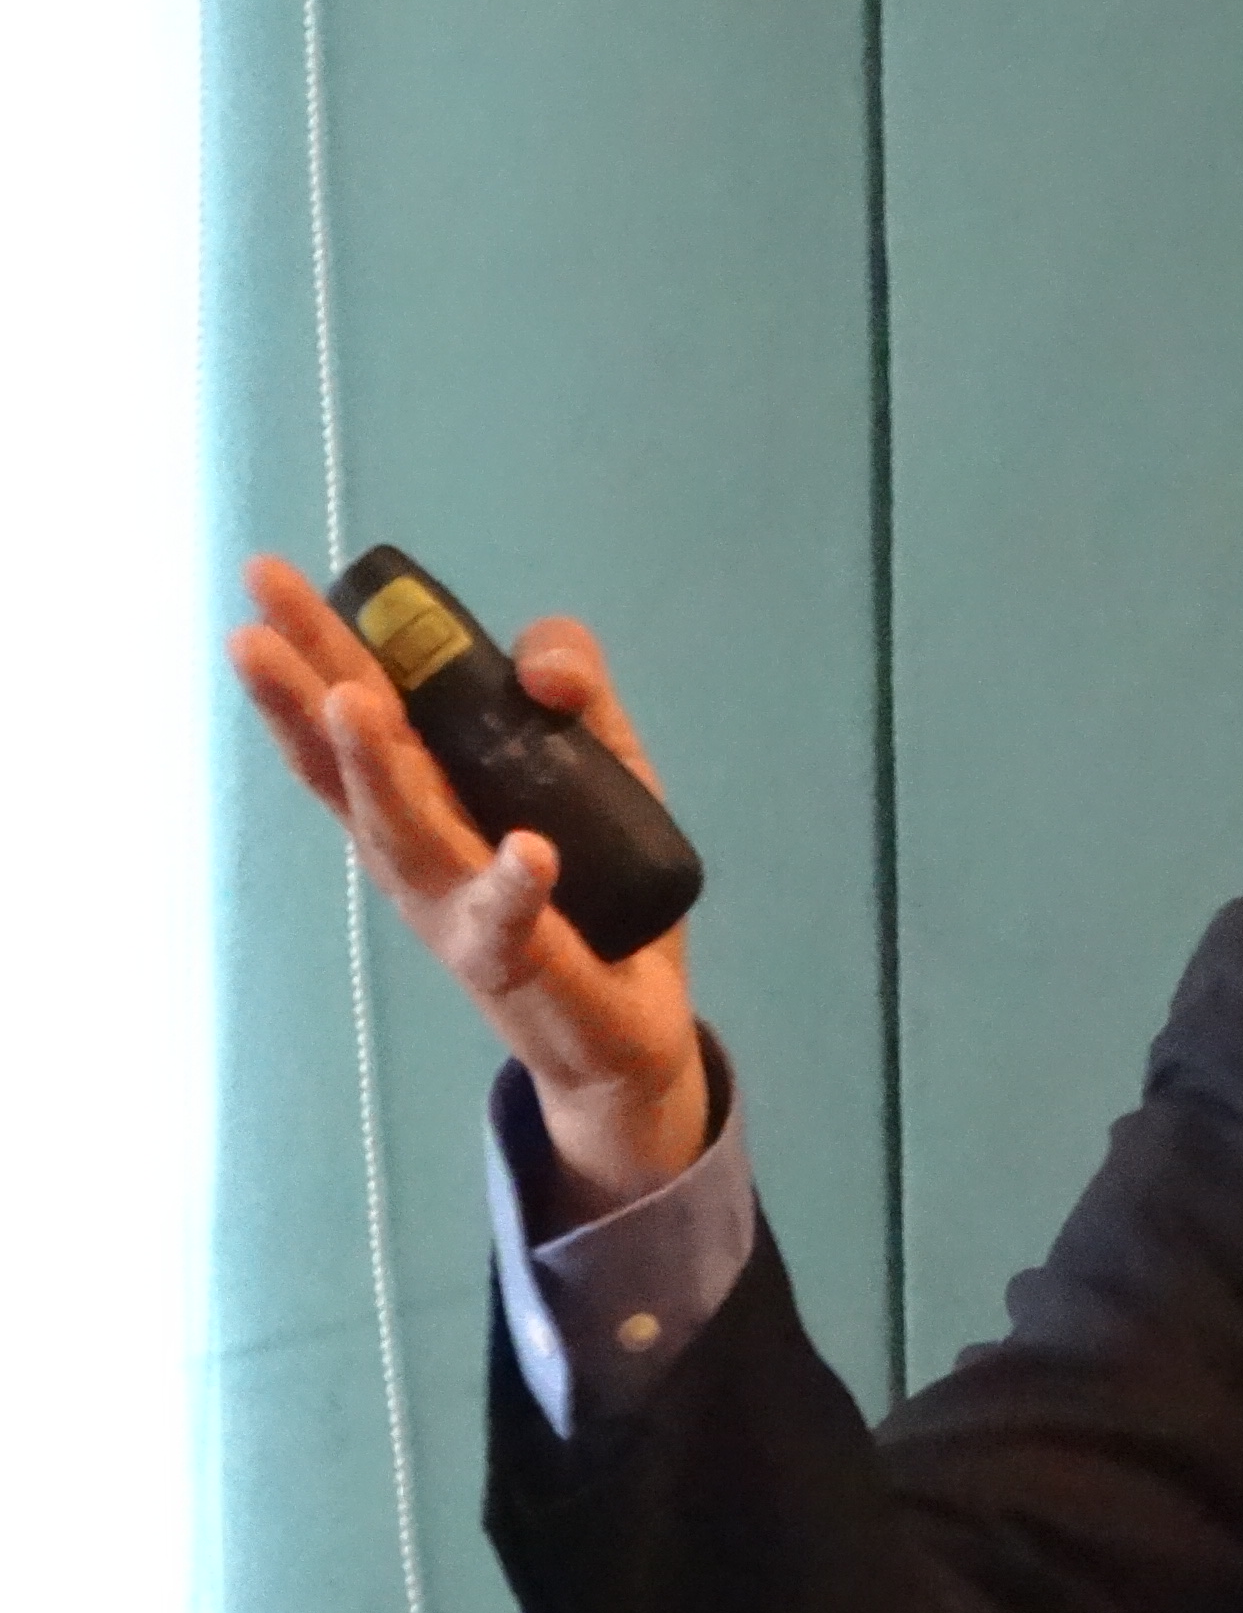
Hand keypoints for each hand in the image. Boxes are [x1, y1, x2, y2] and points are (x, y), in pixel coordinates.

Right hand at [228, 554, 708, 1219]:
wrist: (622, 1032)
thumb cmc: (587, 885)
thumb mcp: (595, 760)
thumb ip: (569, 686)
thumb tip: (541, 670)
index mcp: (424, 799)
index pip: (354, 712)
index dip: (311, 650)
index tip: (263, 580)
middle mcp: (419, 854)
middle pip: (352, 765)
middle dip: (302, 693)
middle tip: (251, 629)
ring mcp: (460, 913)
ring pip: (412, 835)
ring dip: (379, 769)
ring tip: (352, 702)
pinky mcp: (527, 963)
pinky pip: (518, 922)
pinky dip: (516, 885)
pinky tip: (525, 851)